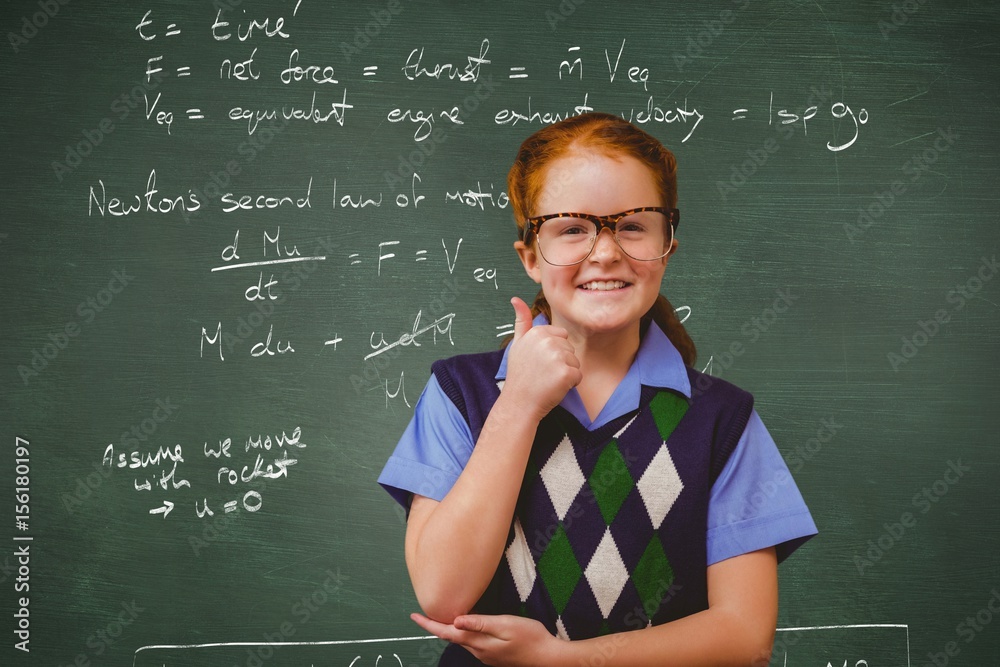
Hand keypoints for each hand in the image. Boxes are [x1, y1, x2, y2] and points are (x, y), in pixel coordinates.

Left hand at [411, 611, 563, 666]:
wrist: (548, 657)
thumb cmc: (530, 637)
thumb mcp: (505, 625)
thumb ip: (480, 623)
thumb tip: (455, 620)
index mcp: (479, 643)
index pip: (447, 632)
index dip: (429, 624)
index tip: (414, 616)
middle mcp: (479, 651)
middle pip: (451, 637)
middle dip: (436, 626)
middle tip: (423, 614)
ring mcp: (486, 655)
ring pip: (462, 640)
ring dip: (450, 629)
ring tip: (441, 616)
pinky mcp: (494, 655)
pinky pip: (473, 643)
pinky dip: (464, 633)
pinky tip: (466, 625)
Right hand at [503, 297, 581, 421]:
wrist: (519, 402)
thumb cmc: (519, 375)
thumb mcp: (517, 344)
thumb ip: (521, 321)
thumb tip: (516, 298)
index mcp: (538, 332)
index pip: (561, 336)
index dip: (553, 352)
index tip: (539, 362)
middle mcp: (548, 341)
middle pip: (569, 349)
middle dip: (561, 362)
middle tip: (542, 373)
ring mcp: (558, 357)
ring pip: (575, 362)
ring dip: (565, 373)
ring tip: (548, 380)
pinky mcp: (566, 373)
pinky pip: (578, 376)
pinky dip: (570, 384)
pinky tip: (554, 387)